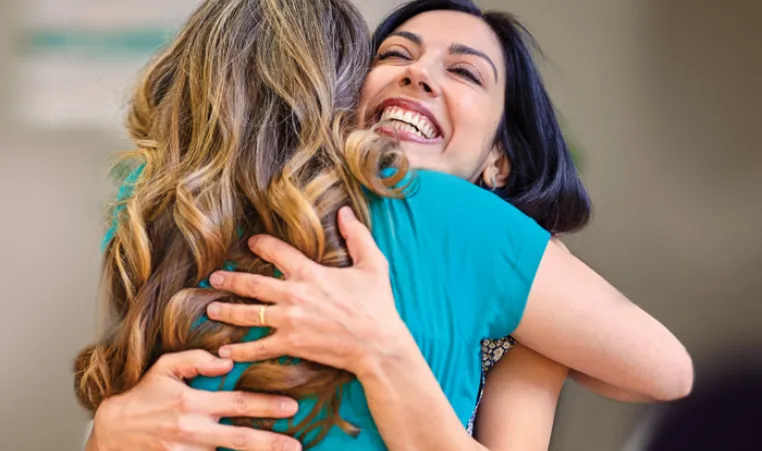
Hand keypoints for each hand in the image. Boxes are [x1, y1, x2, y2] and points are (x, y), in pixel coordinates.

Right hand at [89, 350, 300, 450]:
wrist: (112, 433)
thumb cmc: (143, 397)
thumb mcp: (165, 368)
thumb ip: (196, 360)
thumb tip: (226, 362)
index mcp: (191, 403)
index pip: (237, 402)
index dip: (266, 405)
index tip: (292, 407)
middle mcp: (192, 430)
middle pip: (239, 437)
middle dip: (270, 442)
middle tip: (296, 445)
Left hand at [206, 207, 414, 378]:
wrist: (378, 344)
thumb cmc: (377, 305)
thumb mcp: (373, 265)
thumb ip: (357, 236)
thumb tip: (345, 212)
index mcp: (309, 273)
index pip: (276, 251)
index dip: (260, 244)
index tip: (250, 242)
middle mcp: (293, 295)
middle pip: (252, 284)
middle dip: (230, 279)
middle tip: (214, 277)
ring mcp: (288, 321)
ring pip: (248, 314)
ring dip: (227, 311)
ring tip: (211, 309)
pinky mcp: (290, 344)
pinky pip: (258, 347)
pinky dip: (240, 350)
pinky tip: (226, 350)